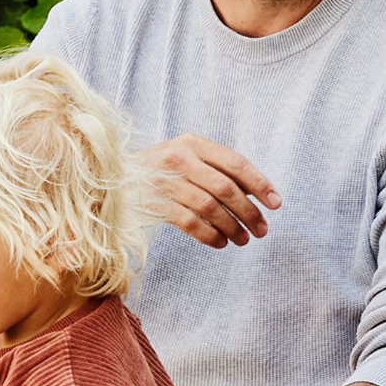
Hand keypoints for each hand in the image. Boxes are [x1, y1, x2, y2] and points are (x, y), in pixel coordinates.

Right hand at [139, 135, 280, 248]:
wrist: (110, 178)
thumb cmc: (157, 170)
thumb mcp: (185, 157)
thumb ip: (215, 168)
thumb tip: (256, 192)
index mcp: (192, 143)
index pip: (235, 163)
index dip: (260, 184)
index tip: (276, 204)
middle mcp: (179, 158)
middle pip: (226, 188)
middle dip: (249, 212)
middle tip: (262, 230)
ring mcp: (164, 181)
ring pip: (210, 207)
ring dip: (232, 227)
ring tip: (243, 239)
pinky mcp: (153, 203)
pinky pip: (190, 222)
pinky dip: (210, 235)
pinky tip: (220, 242)